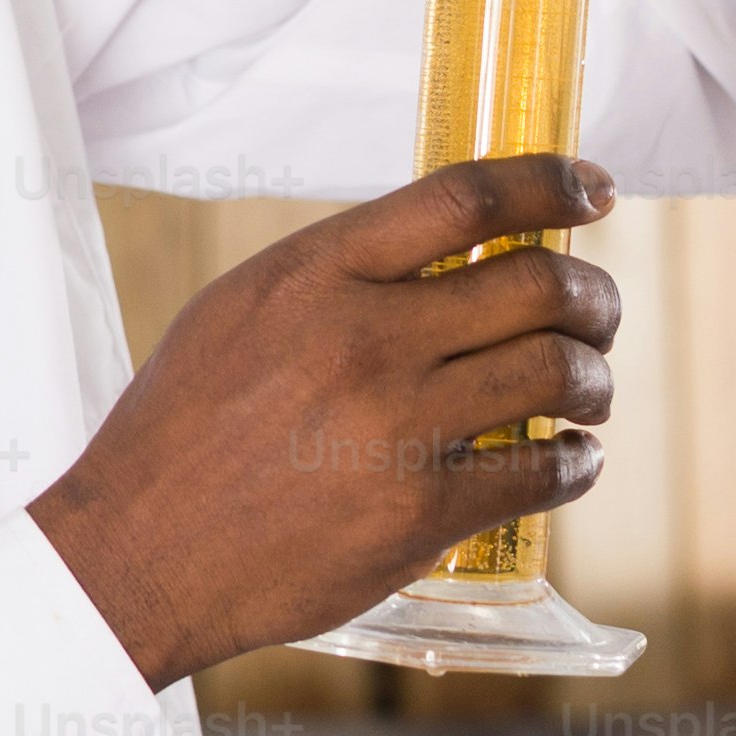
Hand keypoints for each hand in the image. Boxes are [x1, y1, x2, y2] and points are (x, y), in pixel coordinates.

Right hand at [32, 156, 620, 688]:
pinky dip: (577, 461)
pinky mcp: (417, 513)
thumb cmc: (182, 428)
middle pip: (539, 285)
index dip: (551, 184)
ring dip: (594, 379)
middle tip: (598, 315)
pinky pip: (543, 471)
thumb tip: (447, 252)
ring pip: (557, 373)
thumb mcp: (239, 310)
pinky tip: (569, 459)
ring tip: (588, 391)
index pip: (466, 198)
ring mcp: (396, 427)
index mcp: (316, 274)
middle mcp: (363, 338)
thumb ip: (338, 273)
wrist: (137, 551)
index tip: (596, 190)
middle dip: (594, 297)